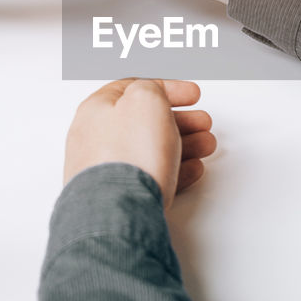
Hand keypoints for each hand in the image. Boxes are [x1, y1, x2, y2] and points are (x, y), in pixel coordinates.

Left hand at [63, 79, 217, 208]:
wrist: (118, 211)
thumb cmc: (127, 157)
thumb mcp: (146, 100)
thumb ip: (152, 89)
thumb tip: (154, 96)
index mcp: (96, 110)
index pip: (133, 89)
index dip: (167, 88)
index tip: (190, 94)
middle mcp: (96, 140)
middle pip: (144, 122)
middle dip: (181, 121)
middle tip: (202, 122)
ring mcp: (106, 171)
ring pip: (150, 151)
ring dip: (184, 144)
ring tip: (205, 146)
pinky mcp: (118, 197)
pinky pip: (150, 178)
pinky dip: (174, 170)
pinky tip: (190, 170)